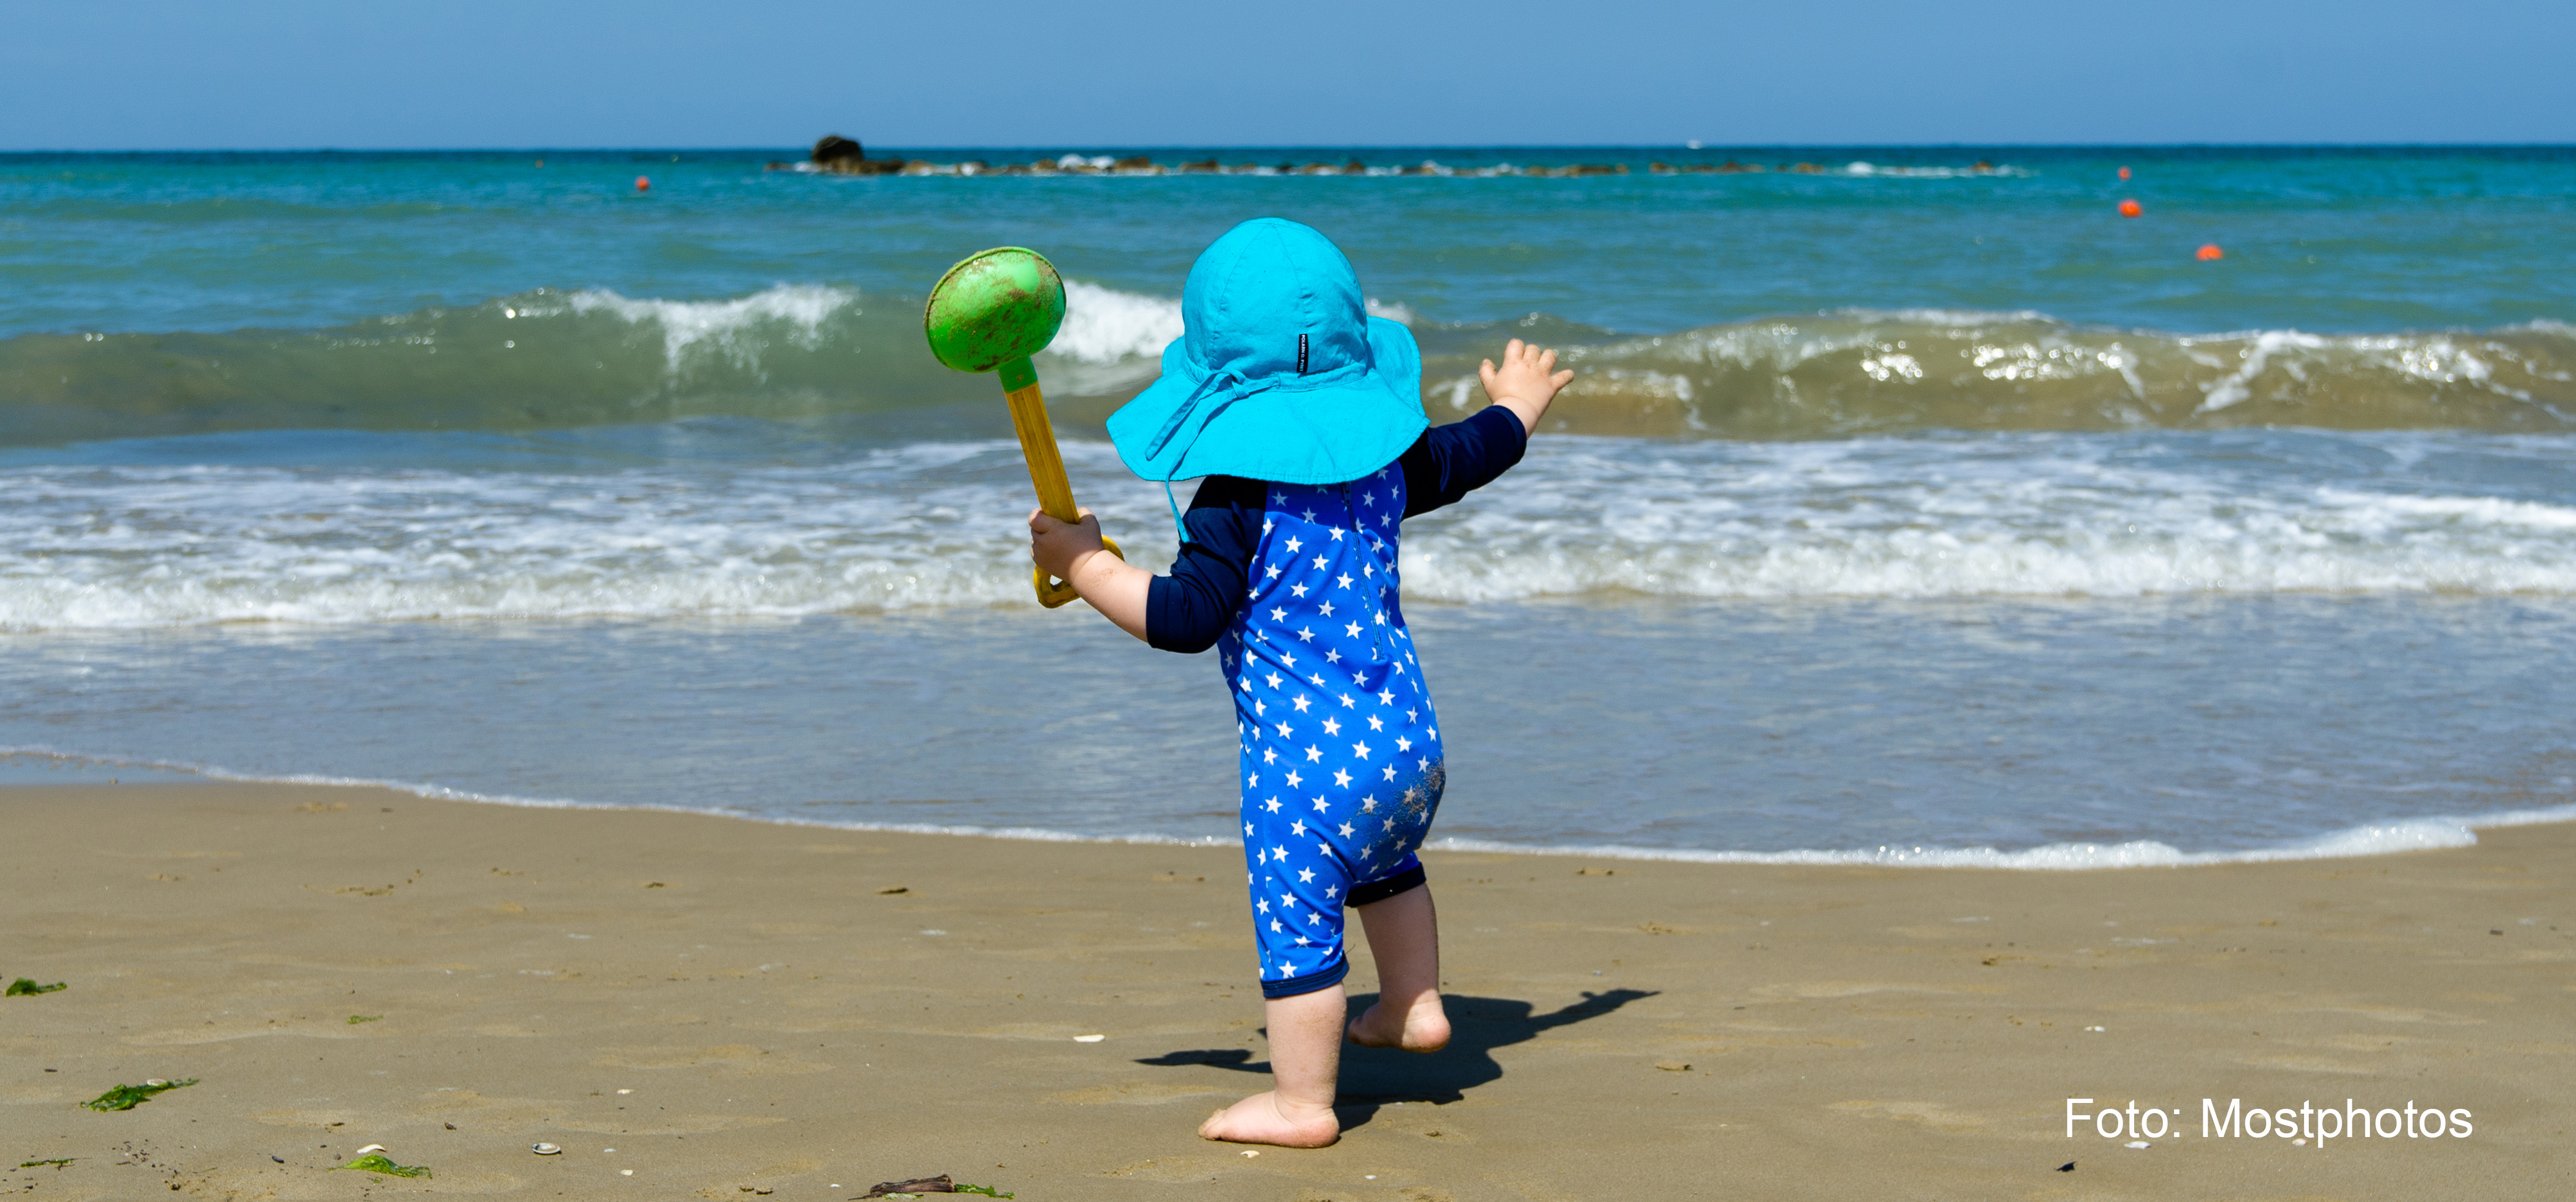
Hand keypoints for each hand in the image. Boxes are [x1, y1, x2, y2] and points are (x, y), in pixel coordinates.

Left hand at [1028, 505, 1153, 642]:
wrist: (1088, 571)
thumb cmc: (1090, 546)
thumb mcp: (1091, 523)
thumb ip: (1083, 513)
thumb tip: (1077, 511)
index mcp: (1053, 530)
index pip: (1034, 518)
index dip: (1037, 513)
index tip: (1045, 512)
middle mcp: (1043, 542)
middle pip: (1034, 529)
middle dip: (1042, 526)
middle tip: (1054, 527)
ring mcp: (1040, 554)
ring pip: (1034, 541)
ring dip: (1041, 538)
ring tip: (1054, 539)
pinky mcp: (1041, 564)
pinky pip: (1035, 552)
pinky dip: (1041, 549)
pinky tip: (1052, 548)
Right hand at [1478, 338, 1573, 435]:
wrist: (1516, 413)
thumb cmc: (1501, 399)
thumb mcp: (1489, 385)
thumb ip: (1486, 371)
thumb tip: (1487, 360)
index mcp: (1513, 362)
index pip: (1516, 343)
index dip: (1515, 346)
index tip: (1514, 354)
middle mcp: (1529, 365)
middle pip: (1533, 348)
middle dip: (1530, 353)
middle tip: (1527, 364)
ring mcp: (1542, 374)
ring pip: (1550, 356)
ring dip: (1548, 357)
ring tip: (1545, 364)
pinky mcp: (1552, 386)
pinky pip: (1565, 377)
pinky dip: (1567, 375)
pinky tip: (1568, 375)